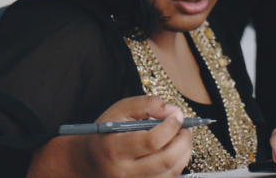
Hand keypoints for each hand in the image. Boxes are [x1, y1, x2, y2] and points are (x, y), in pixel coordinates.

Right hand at [28, 96, 192, 177]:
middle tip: (186, 127)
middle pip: (166, 160)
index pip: (151, 141)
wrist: (88, 160)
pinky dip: (179, 164)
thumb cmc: (106, 133)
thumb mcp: (119, 110)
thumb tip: (173, 111)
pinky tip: (175, 151)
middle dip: (184, 141)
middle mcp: (123, 172)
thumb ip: (146, 104)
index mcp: (114, 149)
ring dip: (185, 153)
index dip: (171, 127)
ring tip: (183, 137)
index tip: (178, 115)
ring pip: (171, 173)